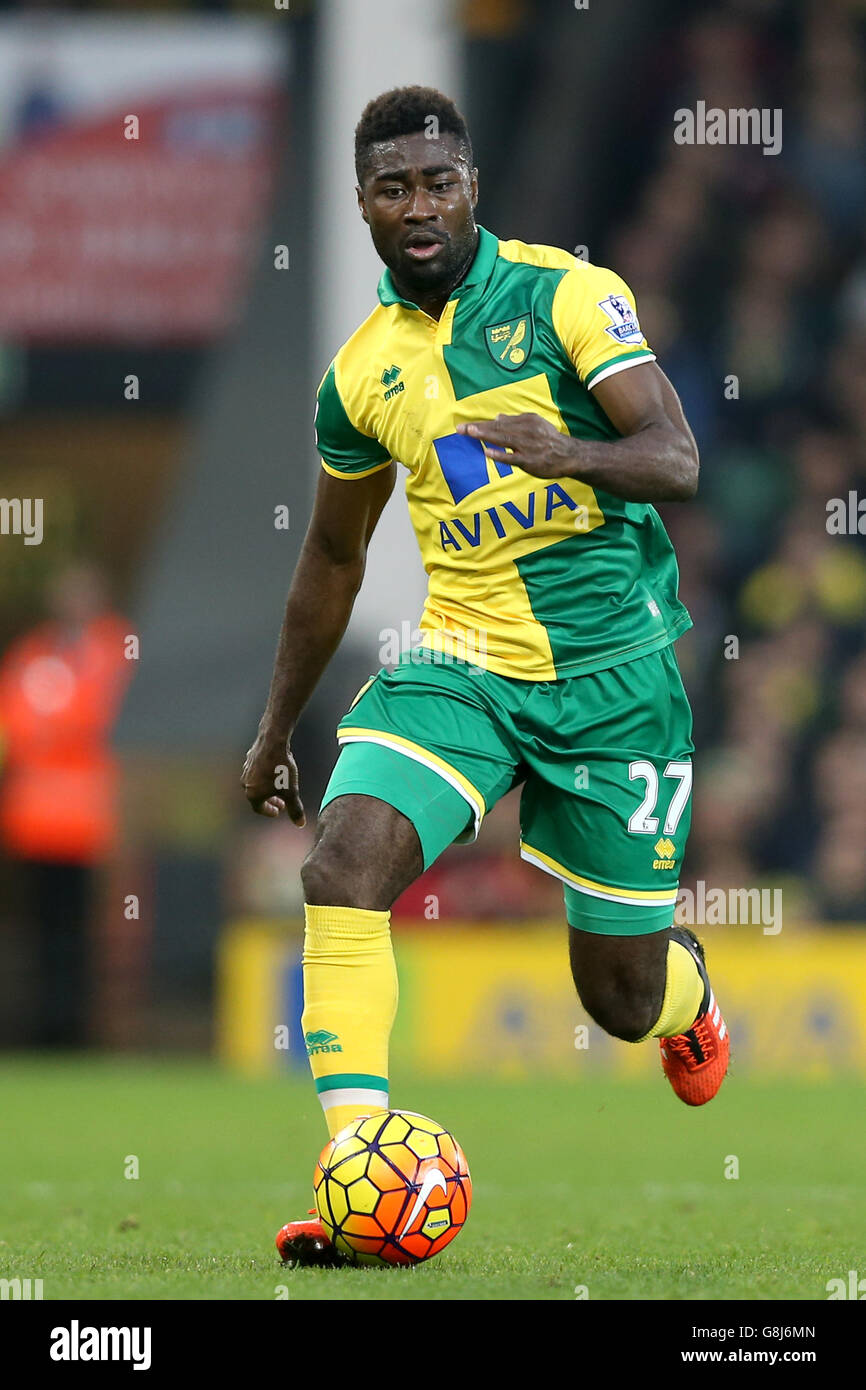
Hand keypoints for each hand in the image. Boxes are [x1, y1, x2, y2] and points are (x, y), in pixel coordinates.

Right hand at [241, 728, 305, 824]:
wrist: (273, 742)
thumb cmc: (281, 769)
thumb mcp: (291, 792)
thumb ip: (295, 809)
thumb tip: (300, 824)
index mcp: (253, 795)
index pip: (259, 809)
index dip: (270, 811)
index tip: (279, 811)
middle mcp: (245, 784)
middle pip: (257, 797)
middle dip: (270, 801)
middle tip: (282, 803)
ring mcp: (246, 771)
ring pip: (257, 784)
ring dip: (267, 789)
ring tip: (279, 787)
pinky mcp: (249, 759)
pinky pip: (257, 773)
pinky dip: (265, 777)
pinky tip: (276, 772)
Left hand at [456, 412, 576, 478]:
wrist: (568, 455)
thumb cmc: (549, 440)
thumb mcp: (534, 424)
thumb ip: (515, 421)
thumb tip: (498, 417)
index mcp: (525, 421)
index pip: (499, 422)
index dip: (481, 424)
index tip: (465, 426)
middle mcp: (525, 431)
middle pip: (498, 428)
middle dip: (478, 428)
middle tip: (460, 429)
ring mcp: (526, 446)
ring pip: (503, 439)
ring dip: (486, 435)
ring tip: (470, 433)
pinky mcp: (529, 460)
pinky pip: (512, 458)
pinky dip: (500, 455)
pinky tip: (488, 452)